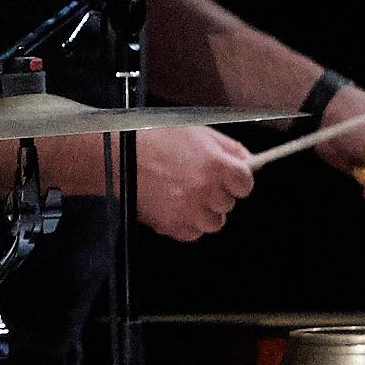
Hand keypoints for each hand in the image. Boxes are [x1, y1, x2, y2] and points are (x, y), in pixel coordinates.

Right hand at [133, 125, 256, 241]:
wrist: (118, 155)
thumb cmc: (153, 138)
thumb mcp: (196, 132)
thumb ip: (227, 148)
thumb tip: (247, 161)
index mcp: (215, 165)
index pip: (245, 183)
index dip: (237, 179)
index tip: (230, 178)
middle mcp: (206, 190)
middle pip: (229, 204)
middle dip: (217, 194)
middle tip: (199, 181)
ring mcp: (189, 211)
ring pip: (214, 222)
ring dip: (204, 211)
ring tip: (185, 195)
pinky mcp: (172, 226)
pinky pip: (192, 233)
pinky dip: (186, 223)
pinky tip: (174, 205)